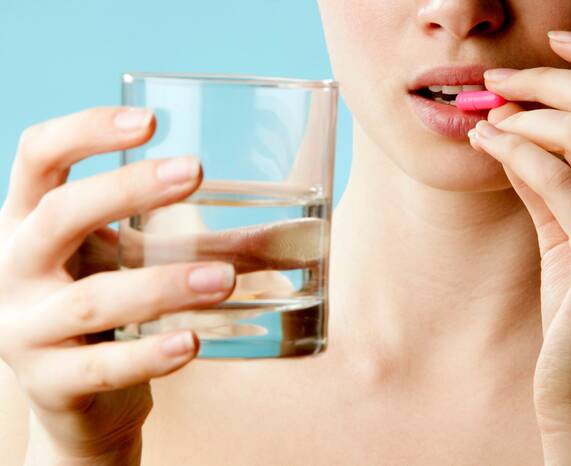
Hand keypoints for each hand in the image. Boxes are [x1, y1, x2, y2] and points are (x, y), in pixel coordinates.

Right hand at [0, 107, 235, 464]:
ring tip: (225, 278)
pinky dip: (149, 355)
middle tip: (196, 171)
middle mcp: (13, 268)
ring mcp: (24, 329)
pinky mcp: (50, 383)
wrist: (79, 398)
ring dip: (162, 285)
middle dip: (126, 189)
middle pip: (57, 215)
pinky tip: (192, 341)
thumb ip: (205, 240)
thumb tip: (302, 234)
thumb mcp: (137, 260)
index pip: (38, 155)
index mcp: (30, 220)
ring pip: (92, 299)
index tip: (152, 121)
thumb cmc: (114, 307)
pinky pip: (100, 367)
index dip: (85, 130)